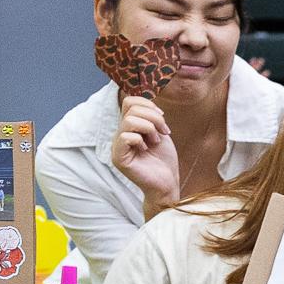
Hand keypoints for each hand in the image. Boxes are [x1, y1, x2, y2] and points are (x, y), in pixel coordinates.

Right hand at [111, 94, 179, 209]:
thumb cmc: (163, 160)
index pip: (130, 101)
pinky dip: (140, 139)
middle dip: (154, 117)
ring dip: (149, 128)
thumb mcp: (159, 131)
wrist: (167, 183)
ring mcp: (117, 146)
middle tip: (164, 132)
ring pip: (129, 121)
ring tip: (155, 141)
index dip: (148, 104)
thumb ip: (150, 116)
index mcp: (128, 127)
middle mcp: (120, 135)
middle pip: (131, 108)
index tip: (163, 118)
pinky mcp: (118, 158)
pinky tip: (146, 149)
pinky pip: (126, 136)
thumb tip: (147, 100)